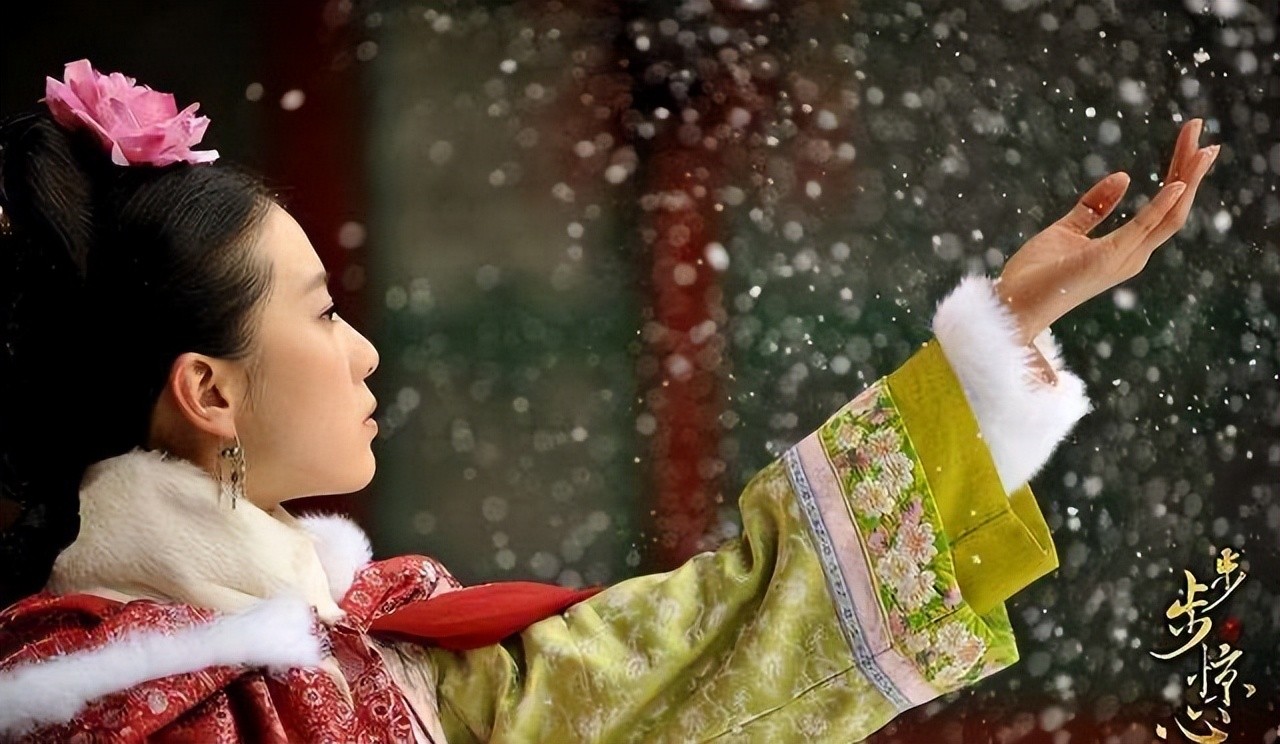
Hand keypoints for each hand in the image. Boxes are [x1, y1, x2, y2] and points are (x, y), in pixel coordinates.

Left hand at [995, 118, 1219, 345]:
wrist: (1014, 306)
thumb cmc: (1036, 276)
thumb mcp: (1066, 231)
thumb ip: (1094, 207)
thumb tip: (1124, 176)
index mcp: (1126, 250)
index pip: (1164, 207)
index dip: (1179, 174)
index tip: (1190, 142)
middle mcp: (1132, 256)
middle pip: (1176, 208)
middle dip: (1190, 169)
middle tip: (1200, 130)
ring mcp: (1123, 259)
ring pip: (1170, 216)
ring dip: (1187, 179)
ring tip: (1203, 148)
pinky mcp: (1107, 258)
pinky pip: (1142, 228)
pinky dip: (1161, 205)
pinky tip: (1178, 183)